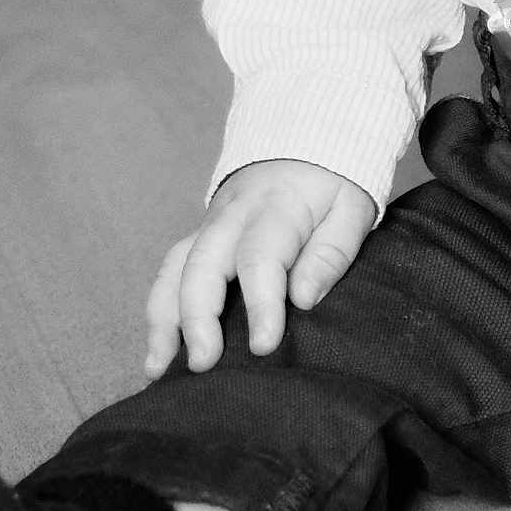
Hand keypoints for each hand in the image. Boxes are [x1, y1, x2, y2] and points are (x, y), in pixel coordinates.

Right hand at [144, 159, 376, 375]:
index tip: (263, 345)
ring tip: (158, 367)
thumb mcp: (352, 208)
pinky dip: (159, 311)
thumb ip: (332, 252)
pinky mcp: (199, 237)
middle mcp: (233, 215)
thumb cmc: (332, 184)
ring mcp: (210, 225)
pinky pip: (170, 272)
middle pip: (203, 263)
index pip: (260, 257)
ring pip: (175, 267)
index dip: (260, 304)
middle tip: (203, 363)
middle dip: (197, 315)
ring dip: (163, 318)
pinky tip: (158, 352)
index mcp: (276, 207)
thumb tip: (304, 298)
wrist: (305, 144)